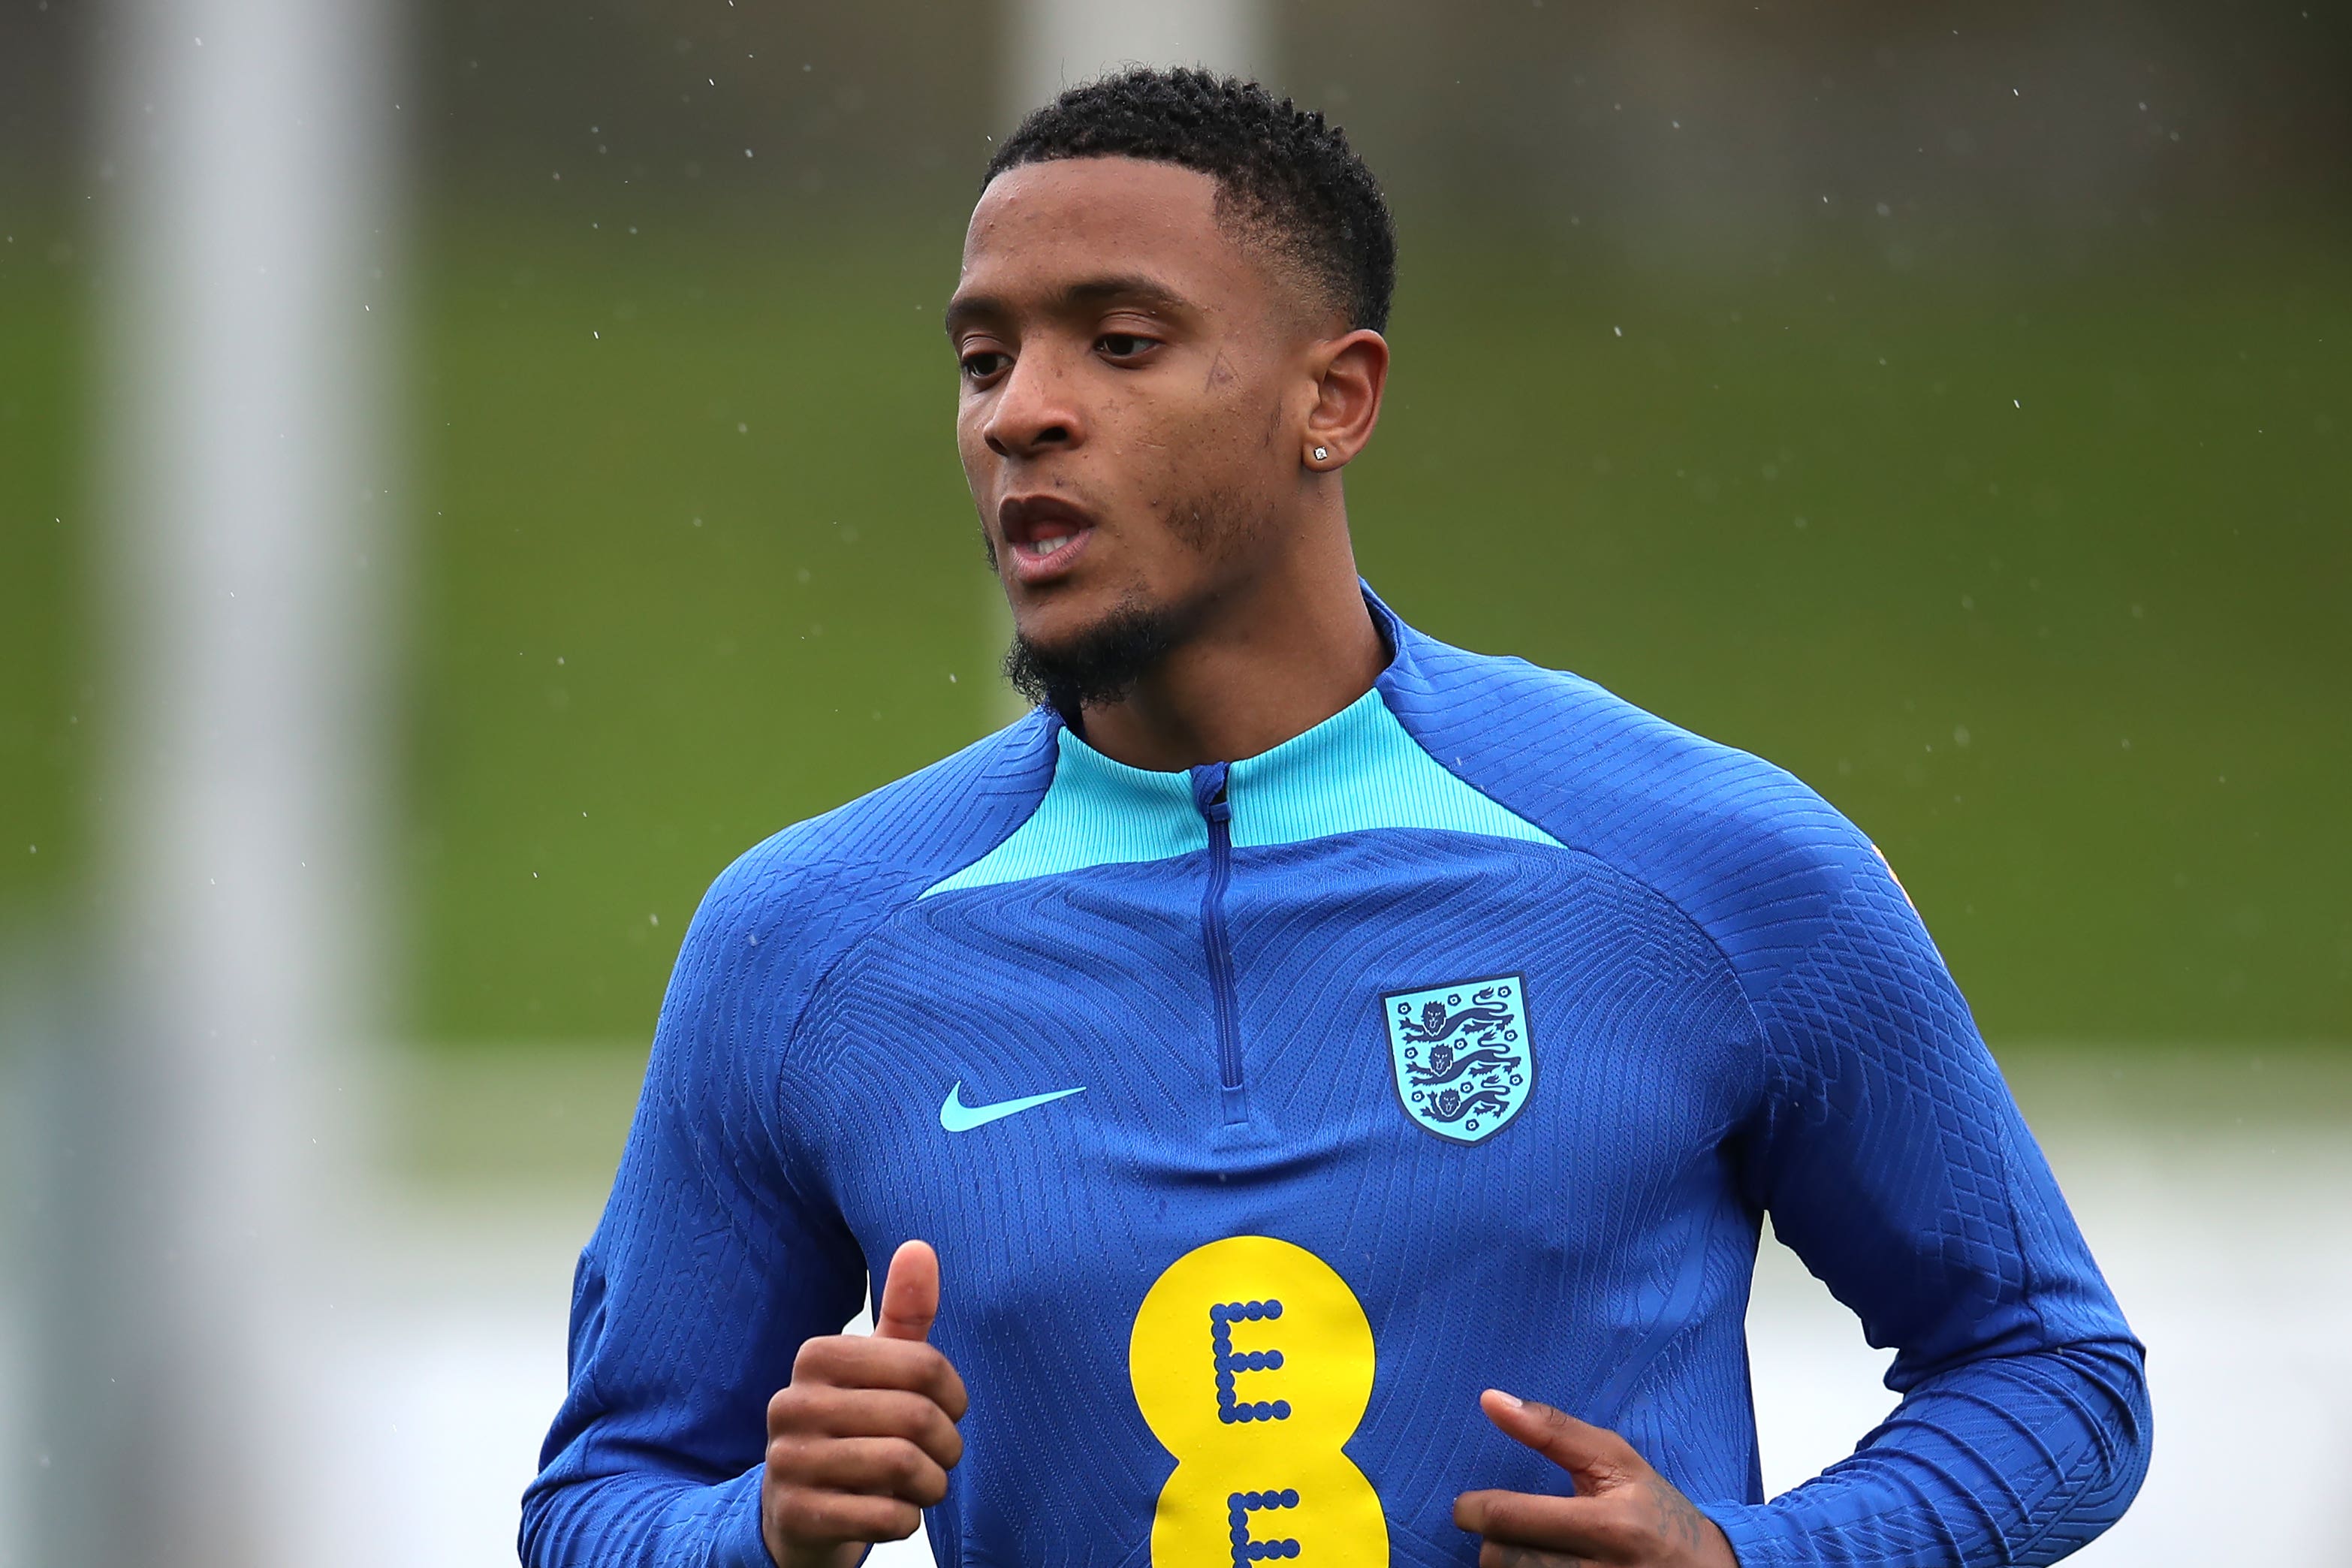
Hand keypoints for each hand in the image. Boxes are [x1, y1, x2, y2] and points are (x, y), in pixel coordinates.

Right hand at [761, 1240, 968, 1567]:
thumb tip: (920, 1246)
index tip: (949, 1411)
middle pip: (917, 1417)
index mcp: (816, 1357)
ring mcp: (787, 1462)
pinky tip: (895, 1513)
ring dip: (932, 1484)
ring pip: (902, 1466)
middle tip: (942, 1457)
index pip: (925, 1365)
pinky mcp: (795, 1516)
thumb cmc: (854, 1428)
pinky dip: (907, 1520)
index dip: (954, 1395)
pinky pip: (884, 1517)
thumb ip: (903, 1313)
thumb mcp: (879, 1370)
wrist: (797, 1514)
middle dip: (947, 1446)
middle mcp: (791, 1404)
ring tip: (924, 1485)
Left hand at [1454, 1390, 1736, 1567]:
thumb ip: (1551, 1430)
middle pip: (1501, 1560)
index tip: (1468, 1505)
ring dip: (1509, 1565)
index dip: (1473, 1509)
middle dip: (1494, 1539)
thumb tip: (1489, 1399)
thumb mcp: (1615, 1460)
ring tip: (1531, 1549)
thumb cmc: (1656, 1509)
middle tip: (1509, 1528)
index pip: (1510, 1520)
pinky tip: (1544, 1565)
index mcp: (1608, 1525)